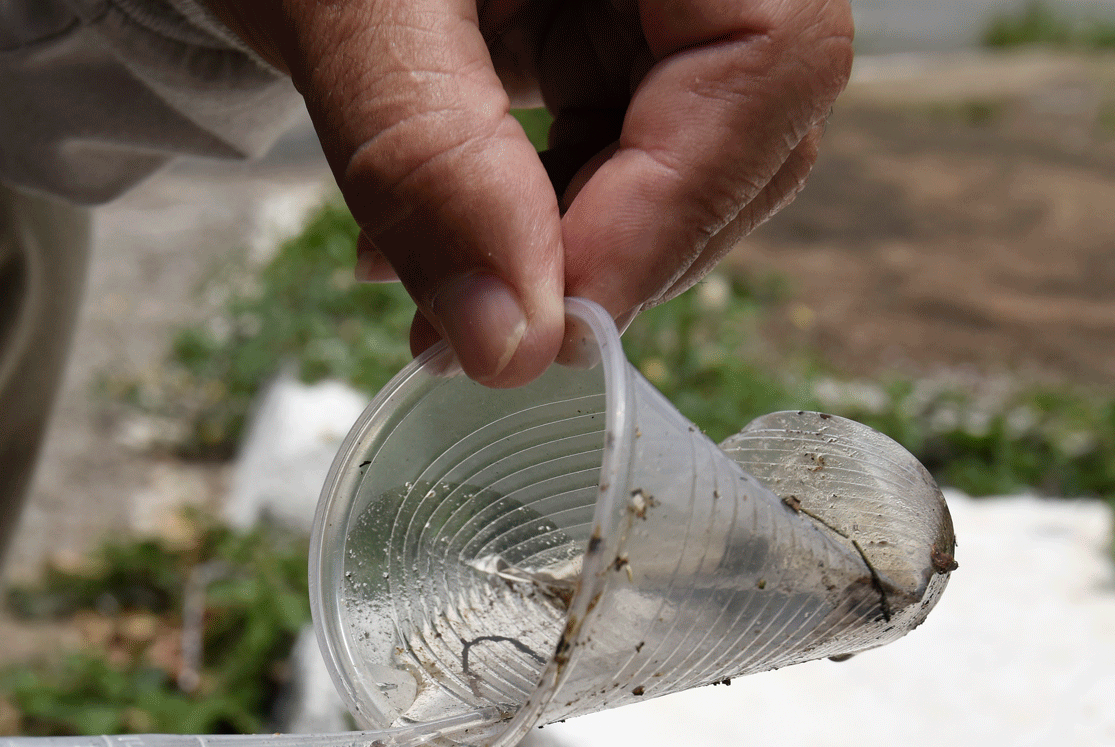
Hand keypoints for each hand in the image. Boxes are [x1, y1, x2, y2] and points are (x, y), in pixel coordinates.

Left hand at [204, 0, 852, 385]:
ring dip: (563, 256)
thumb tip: (512, 346)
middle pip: (748, 121)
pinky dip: (525, 223)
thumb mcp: (349, 6)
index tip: (564, 317)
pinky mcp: (591, 22)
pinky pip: (608, 147)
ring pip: (683, 157)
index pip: (765, 54)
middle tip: (495, 338)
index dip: (680, 202)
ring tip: (434, 314)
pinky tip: (428, 254)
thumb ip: (428, 155)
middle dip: (620, 250)